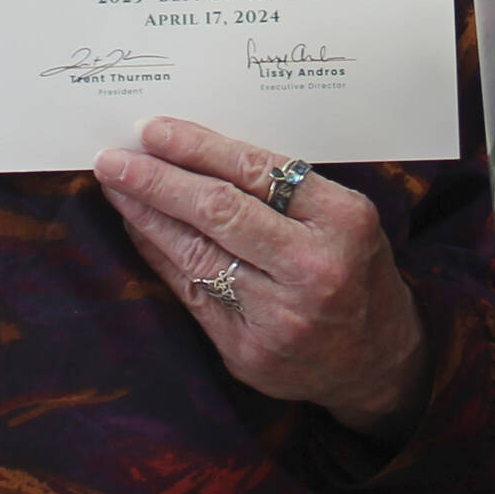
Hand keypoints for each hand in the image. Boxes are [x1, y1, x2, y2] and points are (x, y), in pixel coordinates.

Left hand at [94, 116, 428, 438]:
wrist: (379, 362)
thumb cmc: (355, 269)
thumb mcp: (344, 217)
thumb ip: (284, 188)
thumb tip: (196, 151)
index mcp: (343, 221)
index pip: (256, 171)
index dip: (198, 148)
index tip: (155, 130)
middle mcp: (311, 268)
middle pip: (218, 211)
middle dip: (157, 180)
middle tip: (115, 159)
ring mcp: (277, 316)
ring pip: (195, 253)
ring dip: (147, 216)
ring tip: (116, 189)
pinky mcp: (248, 351)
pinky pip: (191, 292)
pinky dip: (160, 255)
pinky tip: (139, 230)